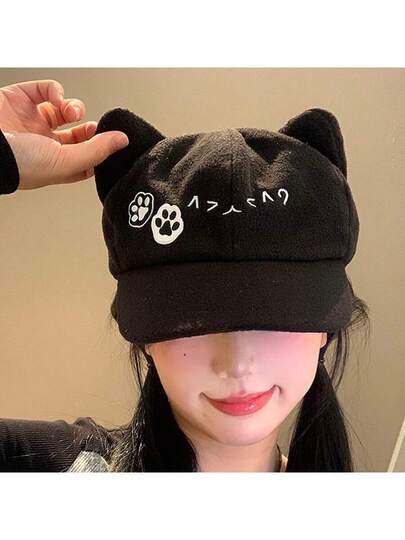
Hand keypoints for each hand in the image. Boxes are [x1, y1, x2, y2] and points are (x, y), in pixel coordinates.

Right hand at [0, 79, 128, 189]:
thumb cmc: (19, 163)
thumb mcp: (65, 162)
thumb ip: (97, 151)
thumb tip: (123, 141)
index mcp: (54, 165)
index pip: (84, 161)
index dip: (98, 152)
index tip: (110, 144)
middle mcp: (44, 144)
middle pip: (76, 136)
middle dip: (89, 130)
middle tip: (95, 127)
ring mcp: (32, 121)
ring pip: (63, 110)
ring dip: (75, 108)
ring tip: (72, 112)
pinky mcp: (21, 99)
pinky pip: (46, 90)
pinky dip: (56, 90)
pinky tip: (58, 98)